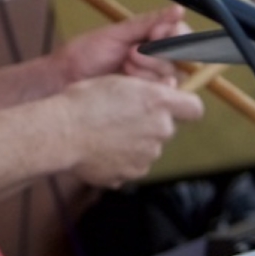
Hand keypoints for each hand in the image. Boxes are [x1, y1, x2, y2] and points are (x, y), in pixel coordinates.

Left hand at [54, 6, 187, 88]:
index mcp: (151, 41)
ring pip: (172, 75)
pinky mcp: (145, 99)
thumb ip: (149, 23)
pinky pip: (162, 94)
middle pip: (181, 57)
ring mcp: (151, 81)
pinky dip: (146, 84)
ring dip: (148, 69)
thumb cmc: (84, 54)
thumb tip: (178, 10)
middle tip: (131, 52)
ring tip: (124, 65)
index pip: (181, 36)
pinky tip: (128, 79)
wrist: (63, 78)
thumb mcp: (117, 33)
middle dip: (156, 54)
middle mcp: (155, 61)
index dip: (174, 35)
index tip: (155, 34)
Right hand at [56, 76, 203, 188]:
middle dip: (149, 124)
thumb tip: (165, 92)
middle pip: (166, 128)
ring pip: (147, 147)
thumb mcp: (116, 81)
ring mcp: (147, 156)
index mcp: (158, 103)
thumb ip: (147, 90)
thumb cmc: (83, 101)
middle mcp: (160, 131)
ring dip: (133, 142)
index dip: (184, 106)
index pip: (194, 108)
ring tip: (103, 133)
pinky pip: (130, 164)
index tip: (172, 105)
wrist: (61, 133)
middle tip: (121, 116)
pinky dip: (119, 159)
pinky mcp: (131, 174)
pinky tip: (98, 148)